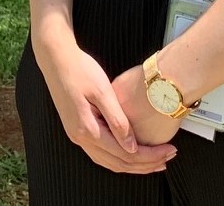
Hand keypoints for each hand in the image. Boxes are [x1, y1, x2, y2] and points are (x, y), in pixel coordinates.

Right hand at [35, 36, 176, 174]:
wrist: (55, 58)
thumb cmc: (79, 69)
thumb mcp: (102, 91)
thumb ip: (117, 121)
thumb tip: (131, 147)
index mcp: (87, 129)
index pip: (125, 154)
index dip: (150, 156)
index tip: (168, 150)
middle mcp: (80, 137)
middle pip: (118, 163)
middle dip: (145, 164)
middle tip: (167, 158)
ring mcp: (76, 135)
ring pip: (109, 162)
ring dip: (133, 165)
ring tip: (154, 161)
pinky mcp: (77, 129)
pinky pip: (101, 154)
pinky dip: (119, 158)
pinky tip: (131, 153)